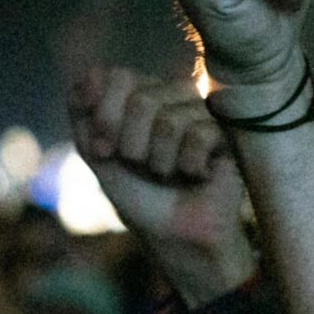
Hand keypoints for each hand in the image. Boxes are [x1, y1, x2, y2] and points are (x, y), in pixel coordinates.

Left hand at [69, 67, 251, 299]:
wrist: (176, 237)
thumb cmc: (139, 196)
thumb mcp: (97, 153)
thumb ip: (84, 112)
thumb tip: (88, 77)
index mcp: (141, 95)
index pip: (116, 77)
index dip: (104, 116)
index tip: (104, 151)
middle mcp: (172, 97)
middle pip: (141, 98)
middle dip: (131, 143)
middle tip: (139, 166)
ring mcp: (202, 113)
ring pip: (170, 120)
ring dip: (160, 160)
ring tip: (168, 175)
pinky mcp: (230, 135)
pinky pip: (201, 135)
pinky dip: (189, 165)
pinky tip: (196, 176)